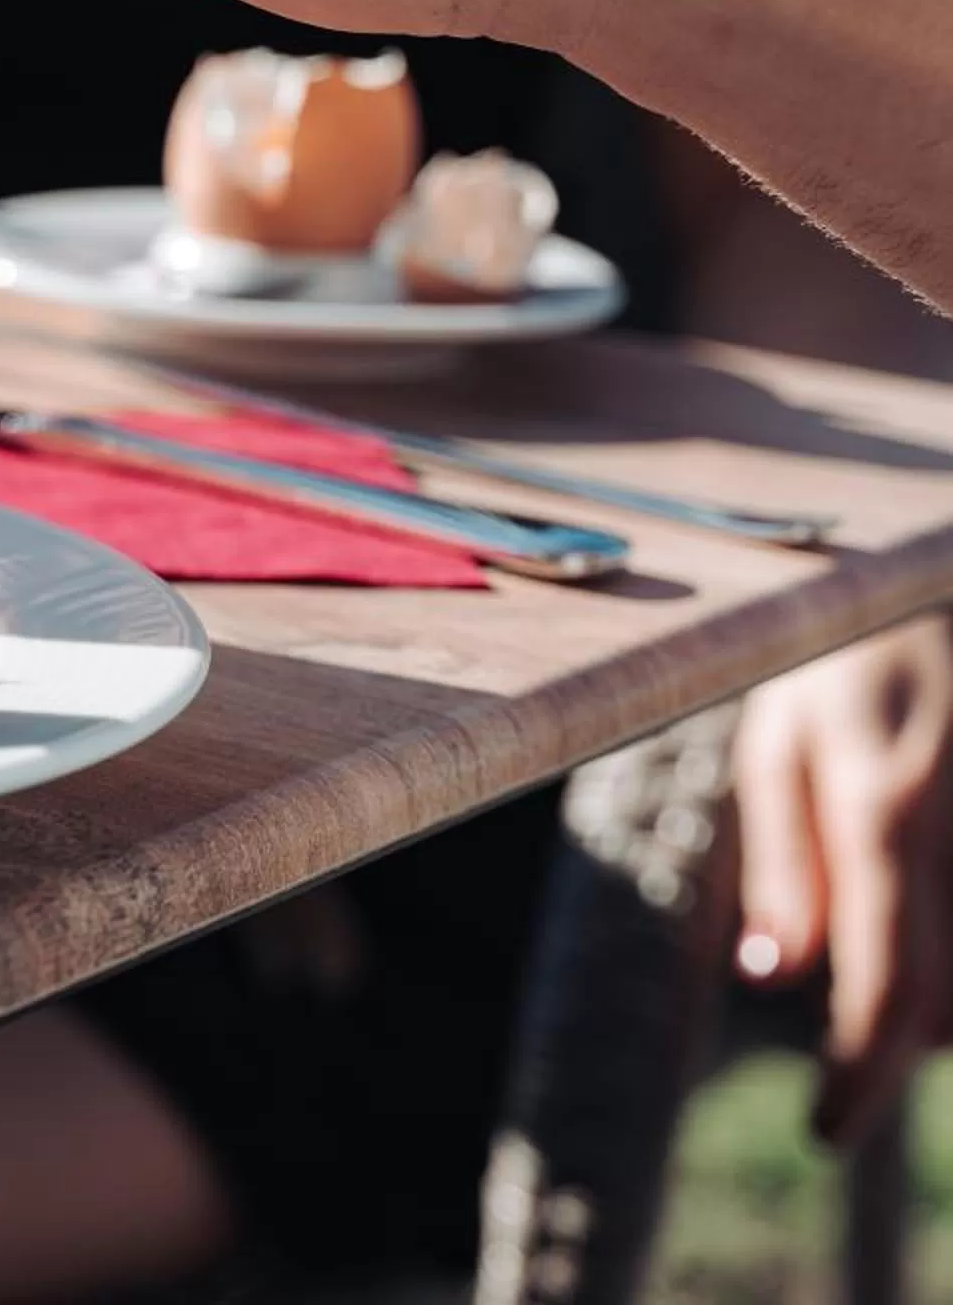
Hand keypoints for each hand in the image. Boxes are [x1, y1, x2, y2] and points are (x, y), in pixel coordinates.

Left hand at [733, 620, 952, 1144]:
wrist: (939, 572)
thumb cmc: (844, 648)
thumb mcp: (779, 738)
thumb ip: (784, 862)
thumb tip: (770, 977)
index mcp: (882, 809)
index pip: (882, 987)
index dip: (858, 1079)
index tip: (828, 1133)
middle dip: (897, 1044)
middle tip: (846, 1048)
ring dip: (946, 1010)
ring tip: (887, 985)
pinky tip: (926, 939)